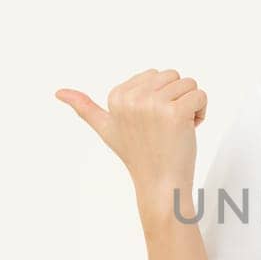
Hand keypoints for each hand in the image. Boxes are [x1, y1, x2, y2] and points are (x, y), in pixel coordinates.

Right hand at [56, 69, 206, 211]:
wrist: (160, 185)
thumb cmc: (138, 156)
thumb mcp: (107, 129)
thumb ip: (85, 108)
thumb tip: (59, 92)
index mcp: (116, 96)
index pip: (156, 75)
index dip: (161, 98)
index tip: (152, 122)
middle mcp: (132, 98)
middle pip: (174, 76)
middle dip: (177, 99)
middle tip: (166, 127)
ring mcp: (153, 105)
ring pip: (189, 84)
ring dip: (190, 106)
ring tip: (177, 129)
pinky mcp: (176, 112)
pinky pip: (200, 95)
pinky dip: (201, 112)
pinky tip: (189, 130)